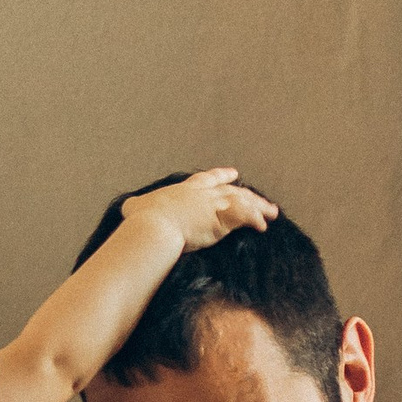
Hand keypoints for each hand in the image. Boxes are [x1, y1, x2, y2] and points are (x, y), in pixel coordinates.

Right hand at [127, 167, 277, 253]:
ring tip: (273, 214)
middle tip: (264, 201)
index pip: (207, 180)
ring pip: (243, 201)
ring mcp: (213, 205)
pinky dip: (254, 220)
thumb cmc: (143, 220)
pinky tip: (263, 227)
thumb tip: (128, 207)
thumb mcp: (135, 208)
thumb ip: (135, 206)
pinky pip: (244, 218)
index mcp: (184, 191)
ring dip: (259, 207)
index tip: (233, 174)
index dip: (221, 176)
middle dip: (249, 195)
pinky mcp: (221, 218)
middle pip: (232, 191)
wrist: (153, 227)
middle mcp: (202, 195)